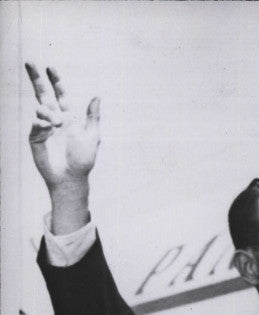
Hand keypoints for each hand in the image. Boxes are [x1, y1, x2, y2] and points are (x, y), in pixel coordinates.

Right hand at [25, 64, 99, 190]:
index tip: (50, 67)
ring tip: (55, 124)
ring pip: (40, 108)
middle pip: (43, 94)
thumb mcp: (92, 136)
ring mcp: (44, 127)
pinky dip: (42, 123)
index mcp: (69, 117)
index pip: (61, 94)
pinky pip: (36, 123)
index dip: (56, 81)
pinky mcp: (35, 136)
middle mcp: (55, 119)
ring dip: (47, 112)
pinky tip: (48, 128)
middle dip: (37, 78)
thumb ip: (93, 116)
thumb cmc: (83, 160)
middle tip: (30, 62)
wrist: (70, 177)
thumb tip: (97, 96)